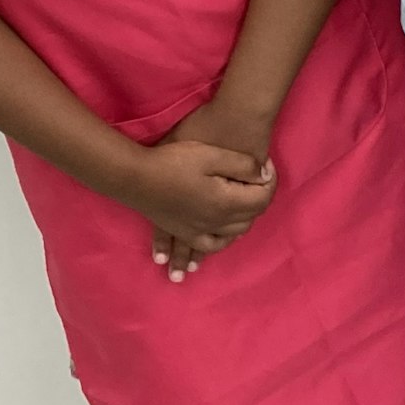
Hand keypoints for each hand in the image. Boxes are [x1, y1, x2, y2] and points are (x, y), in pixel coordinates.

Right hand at [134, 106, 276, 280]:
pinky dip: (210, 249)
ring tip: (245, 219)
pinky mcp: (178, 230)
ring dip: (240, 228)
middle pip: (248, 219)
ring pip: (228, 237)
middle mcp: (214, 223)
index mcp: (225, 204)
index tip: (266, 165)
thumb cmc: (175, 161)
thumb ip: (245, 165)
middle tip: (257, 182)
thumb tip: (264, 175)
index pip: (262, 200)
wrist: (134, 175)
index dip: (270, 182)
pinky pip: (202, 246)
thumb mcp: (214, 155)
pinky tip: (211, 247)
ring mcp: (195, 230)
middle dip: (258, 202)